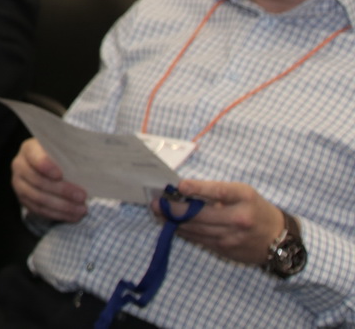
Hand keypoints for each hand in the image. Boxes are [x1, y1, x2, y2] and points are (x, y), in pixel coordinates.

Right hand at [12, 138, 86, 222]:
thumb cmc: (59, 157)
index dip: (46, 165)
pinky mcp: (23, 199)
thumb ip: (70, 154)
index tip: (60, 174)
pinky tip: (73, 216)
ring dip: (62, 206)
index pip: (34, 156)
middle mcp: (19, 165)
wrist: (46, 168)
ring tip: (82, 209)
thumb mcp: (63, 150)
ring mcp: (19, 184)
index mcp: (29, 149)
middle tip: (82, 196)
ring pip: (39, 198)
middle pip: (38, 180)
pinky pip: (39, 210)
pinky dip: (57, 215)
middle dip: (62, 191)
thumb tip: (92, 160)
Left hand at [157, 180, 286, 266]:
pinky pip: (199, 239)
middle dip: (175, 209)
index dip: (198, 189)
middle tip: (156, 203)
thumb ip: (216, 191)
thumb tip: (184, 190)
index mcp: (245, 197)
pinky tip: (173, 225)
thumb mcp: (243, 193)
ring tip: (158, 213)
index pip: (219, 192)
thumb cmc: (256, 209)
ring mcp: (232, 237)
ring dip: (174, 221)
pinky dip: (184, 232)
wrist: (279, 239)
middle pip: (201, 214)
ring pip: (196, 229)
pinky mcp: (225, 250)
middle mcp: (239, 218)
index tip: (179, 186)